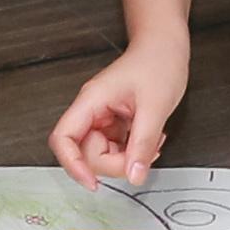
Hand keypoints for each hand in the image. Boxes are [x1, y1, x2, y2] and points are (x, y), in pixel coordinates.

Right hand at [50, 28, 191, 189]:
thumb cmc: (158, 62)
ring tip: (152, 144)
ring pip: (103, 156)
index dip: (72, 164)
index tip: (92, 183)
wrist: (166, 46)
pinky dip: (133, 152)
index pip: (63, 138)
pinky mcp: (115, 125)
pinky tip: (151, 140)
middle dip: (115, 163)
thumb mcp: (155, 107)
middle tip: (142, 157)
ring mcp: (103, 119)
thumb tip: (134, 176)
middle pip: (86, 154)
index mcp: (91, 101)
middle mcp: (92, 111)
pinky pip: (117, 150)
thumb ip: (143, 144)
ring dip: (127, 159)